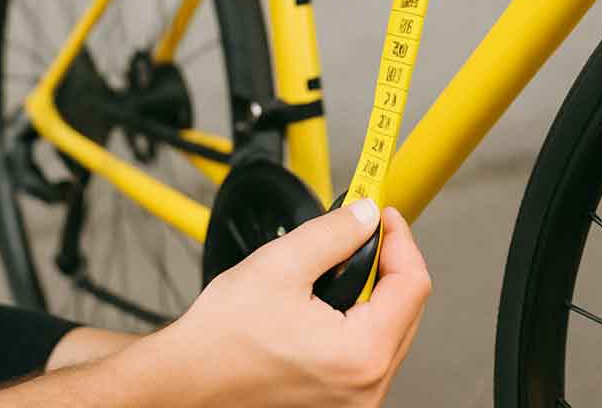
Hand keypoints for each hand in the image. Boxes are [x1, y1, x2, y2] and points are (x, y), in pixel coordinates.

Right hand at [158, 201, 430, 406]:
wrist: (187, 379)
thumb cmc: (222, 337)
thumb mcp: (281, 264)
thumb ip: (334, 233)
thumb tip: (366, 216)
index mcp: (360, 354)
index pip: (413, 284)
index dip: (399, 238)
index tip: (381, 213)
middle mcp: (365, 387)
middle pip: (407, 309)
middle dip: (386, 262)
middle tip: (361, 230)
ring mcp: (353, 401)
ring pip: (389, 330)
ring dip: (372, 290)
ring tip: (338, 263)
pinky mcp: (338, 403)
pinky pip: (367, 352)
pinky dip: (358, 318)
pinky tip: (328, 298)